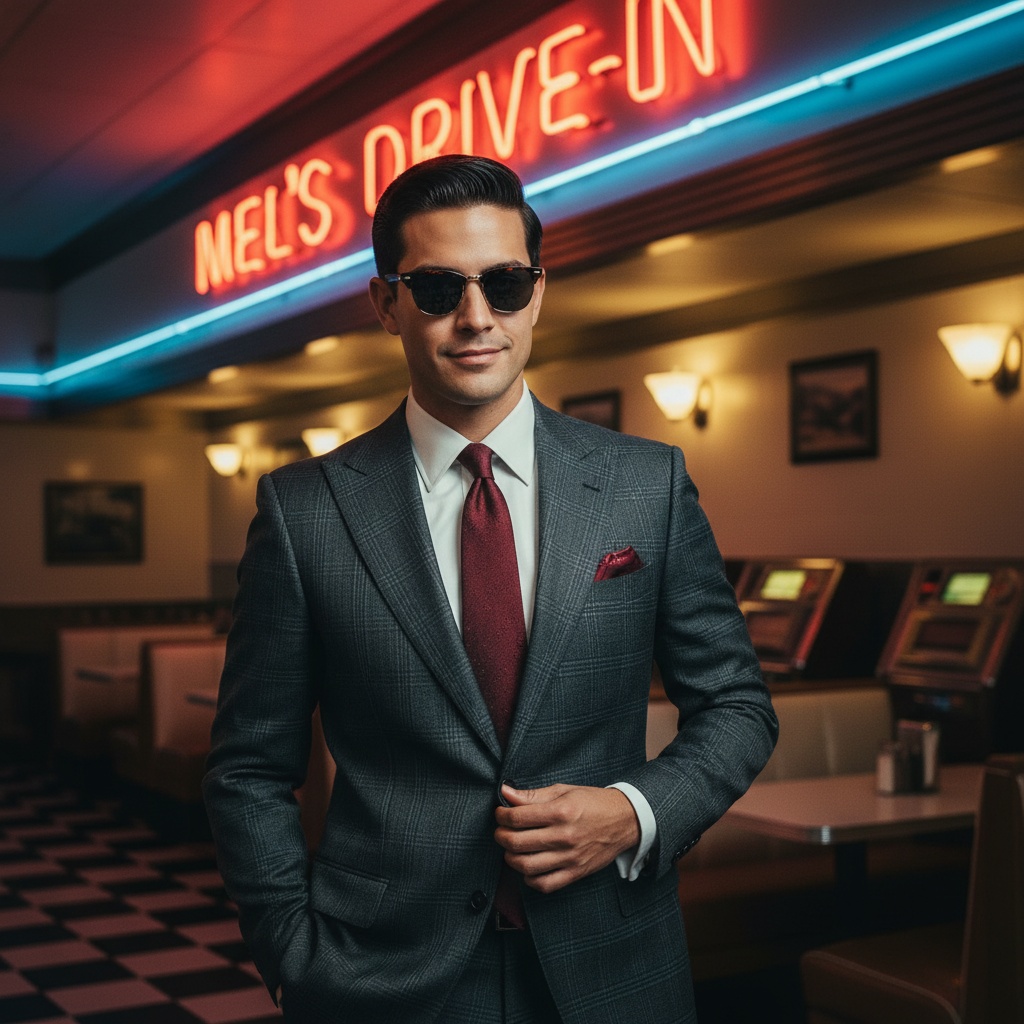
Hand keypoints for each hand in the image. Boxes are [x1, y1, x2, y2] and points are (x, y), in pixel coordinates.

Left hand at [494, 783, 639, 892]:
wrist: (625, 821)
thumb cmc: (593, 802)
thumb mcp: (564, 791)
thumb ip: (533, 795)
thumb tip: (506, 793)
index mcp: (561, 811)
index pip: (518, 817)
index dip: (501, 815)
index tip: (500, 813)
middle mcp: (564, 836)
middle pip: (518, 842)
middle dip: (501, 836)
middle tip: (501, 831)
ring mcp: (570, 857)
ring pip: (527, 866)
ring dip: (511, 858)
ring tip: (511, 849)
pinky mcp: (576, 873)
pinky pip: (545, 884)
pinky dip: (530, 879)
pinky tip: (528, 867)